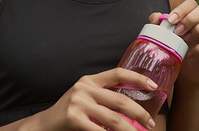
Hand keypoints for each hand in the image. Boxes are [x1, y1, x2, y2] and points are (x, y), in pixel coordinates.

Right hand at [15, 68, 157, 130]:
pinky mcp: (73, 117)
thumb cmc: (70, 112)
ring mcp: (78, 102)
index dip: (138, 78)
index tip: (154, 86)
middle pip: (120, 99)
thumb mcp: (85, 96)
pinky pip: (99, 130)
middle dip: (139, 113)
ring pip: (113, 118)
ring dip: (129, 129)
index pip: (118, 73)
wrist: (44, 124)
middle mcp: (85, 88)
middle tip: (149, 123)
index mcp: (90, 80)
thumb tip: (132, 106)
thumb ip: (103, 96)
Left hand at [150, 0, 198, 86]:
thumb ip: (159, 25)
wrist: (187, 71)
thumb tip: (156, 16)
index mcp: (195, 14)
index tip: (170, 21)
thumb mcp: (166, 37)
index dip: (182, 9)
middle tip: (178, 31)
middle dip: (191, 18)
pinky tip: (190, 53)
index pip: (192, 3)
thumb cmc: (178, 49)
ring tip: (185, 41)